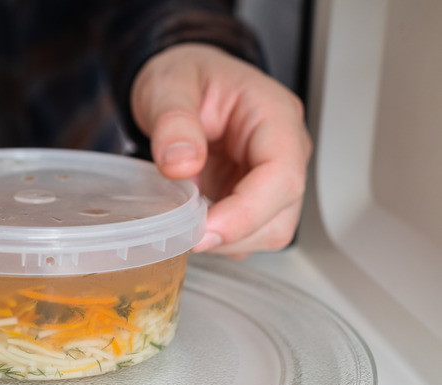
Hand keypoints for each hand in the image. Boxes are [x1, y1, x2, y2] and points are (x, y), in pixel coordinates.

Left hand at [131, 44, 311, 258]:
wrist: (180, 83)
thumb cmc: (185, 77)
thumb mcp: (168, 85)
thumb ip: (173, 122)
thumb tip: (181, 164)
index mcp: (274, 115)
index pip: (282, 175)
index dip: (246, 212)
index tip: (205, 230)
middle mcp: (283, 149)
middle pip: (281, 214)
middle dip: (232, 232)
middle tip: (182, 231)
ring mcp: (271, 177)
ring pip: (268, 231)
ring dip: (226, 239)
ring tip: (184, 219)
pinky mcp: (253, 197)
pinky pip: (247, 233)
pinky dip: (219, 237)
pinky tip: (191, 220)